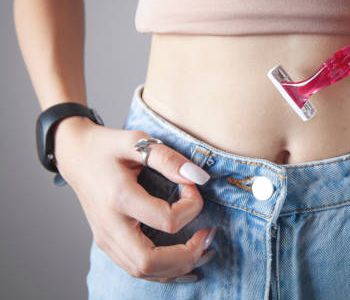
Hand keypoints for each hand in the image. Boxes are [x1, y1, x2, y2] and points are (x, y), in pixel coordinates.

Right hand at [53, 116, 215, 282]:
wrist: (76, 156)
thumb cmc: (107, 147)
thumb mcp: (137, 140)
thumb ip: (168, 158)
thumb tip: (198, 178)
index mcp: (119, 198)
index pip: (166, 220)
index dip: (192, 206)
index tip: (193, 186)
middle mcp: (110, 226)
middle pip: (149, 262)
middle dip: (187, 255)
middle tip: (208, 235)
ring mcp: (106, 239)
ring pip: (143, 272)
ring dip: (178, 267)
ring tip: (203, 249)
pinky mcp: (108, 244)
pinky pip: (137, 270)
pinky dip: (164, 272)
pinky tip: (186, 262)